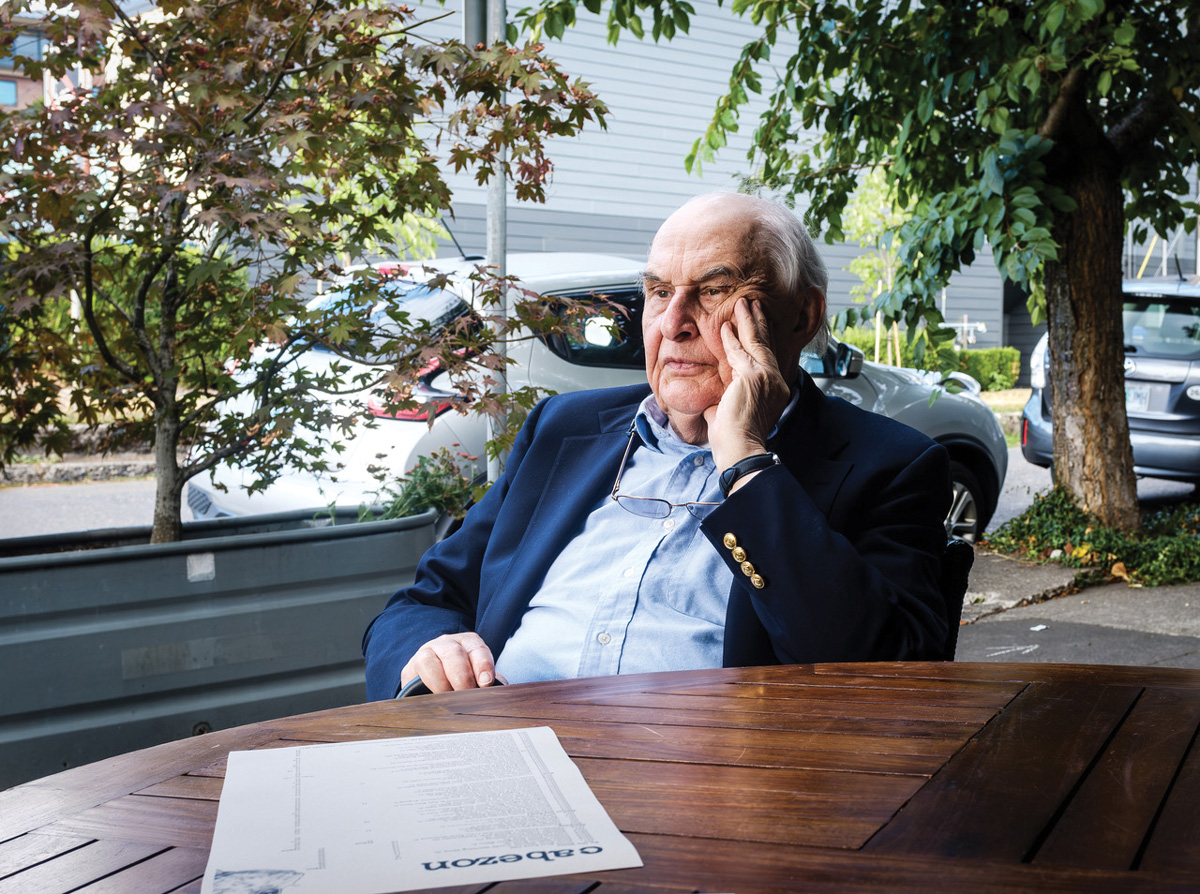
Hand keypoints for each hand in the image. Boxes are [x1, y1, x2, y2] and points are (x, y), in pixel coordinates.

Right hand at [400, 633, 506, 692]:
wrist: (431, 683)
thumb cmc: (461, 680)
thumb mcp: (477, 678)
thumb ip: (488, 682)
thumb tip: (501, 692)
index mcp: (468, 643)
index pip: (477, 649)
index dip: (483, 665)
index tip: (486, 683)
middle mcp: (447, 643)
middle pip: (454, 654)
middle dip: (463, 677)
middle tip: (468, 695)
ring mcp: (427, 652)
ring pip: (432, 660)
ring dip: (443, 682)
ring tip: (450, 700)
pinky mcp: (411, 666)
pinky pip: (416, 671)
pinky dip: (428, 684)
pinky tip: (435, 697)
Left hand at [704, 297, 791, 470]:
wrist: (739, 449)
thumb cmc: (735, 439)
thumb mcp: (732, 413)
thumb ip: (726, 400)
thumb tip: (713, 399)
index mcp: (774, 389)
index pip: (768, 357)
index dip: (761, 339)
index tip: (755, 326)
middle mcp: (776, 381)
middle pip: (766, 345)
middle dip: (758, 323)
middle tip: (753, 305)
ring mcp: (766, 377)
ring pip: (756, 342)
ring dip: (748, 321)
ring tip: (743, 304)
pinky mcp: (753, 376)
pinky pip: (739, 352)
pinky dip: (731, 338)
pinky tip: (725, 325)